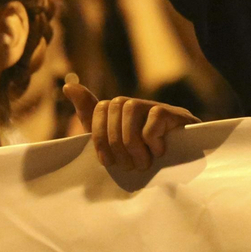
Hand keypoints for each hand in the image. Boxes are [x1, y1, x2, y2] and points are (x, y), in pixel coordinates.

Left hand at [64, 83, 198, 172]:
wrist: (183, 162)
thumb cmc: (143, 153)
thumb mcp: (112, 139)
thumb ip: (90, 114)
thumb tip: (68, 85)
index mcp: (118, 111)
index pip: (98, 108)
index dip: (98, 136)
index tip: (106, 161)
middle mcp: (135, 104)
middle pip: (113, 110)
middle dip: (117, 145)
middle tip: (129, 166)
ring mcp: (155, 106)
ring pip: (131, 112)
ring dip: (134, 145)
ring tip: (144, 162)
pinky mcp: (174, 114)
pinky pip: (153, 121)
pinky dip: (152, 142)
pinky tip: (160, 152)